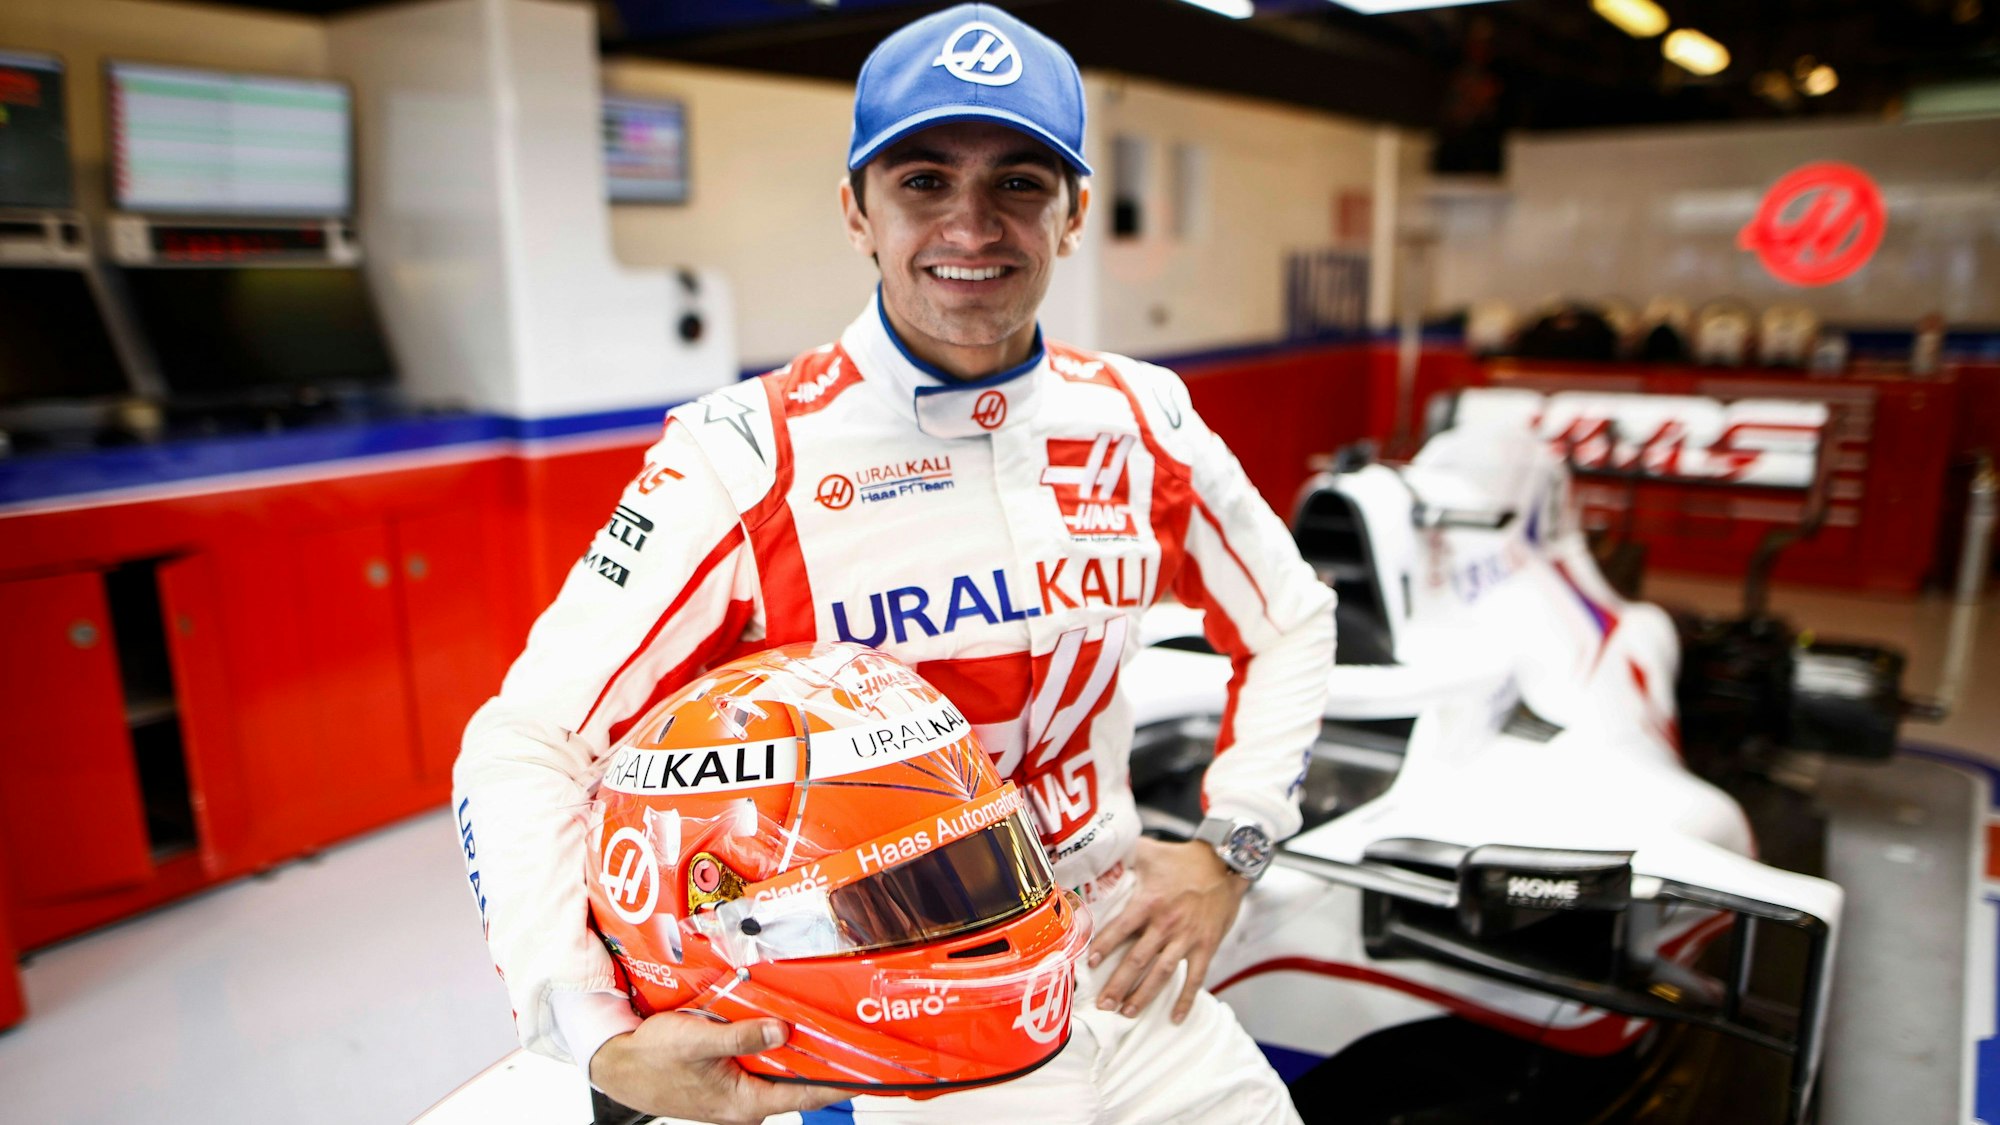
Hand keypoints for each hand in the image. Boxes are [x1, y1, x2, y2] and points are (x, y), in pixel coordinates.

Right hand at [588, 1011, 849, 1124]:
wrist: (618, 1065)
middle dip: (826, 1057)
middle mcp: (747, 1102)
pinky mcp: (730, 1076)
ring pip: (780, 1068)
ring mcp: (739, 1090)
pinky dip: (775, 1043)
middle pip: (798, 1079)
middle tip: (857, 1033)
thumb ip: (740, 1036)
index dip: (842, 1081)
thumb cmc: (652, 1059)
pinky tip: (784, 1021)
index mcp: (745, 1103)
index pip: (807, 1094)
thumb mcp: (696, 1041)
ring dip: (799, 1046)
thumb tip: (780, 1030)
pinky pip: (762, 1060)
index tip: (872, 1071)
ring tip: (828, 1021)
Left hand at [1087, 836, 1249, 1023]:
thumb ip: (1123, 855)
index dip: (1104, 946)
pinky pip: (1196, 978)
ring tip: (1126, 1013)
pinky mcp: (1206, 946)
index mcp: (1150, 902)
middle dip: (1118, 984)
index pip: (1121, 928)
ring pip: (1162, 973)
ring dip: (1143, 995)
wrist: (1225, 863)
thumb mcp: (1150, 851)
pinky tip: (1175, 1017)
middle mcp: (1167, 923)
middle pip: (1138, 959)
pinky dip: (1185, 999)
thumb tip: (1096, 852)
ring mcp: (1188, 938)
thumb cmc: (1184, 859)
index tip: (1090, 964)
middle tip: (1103, 1004)